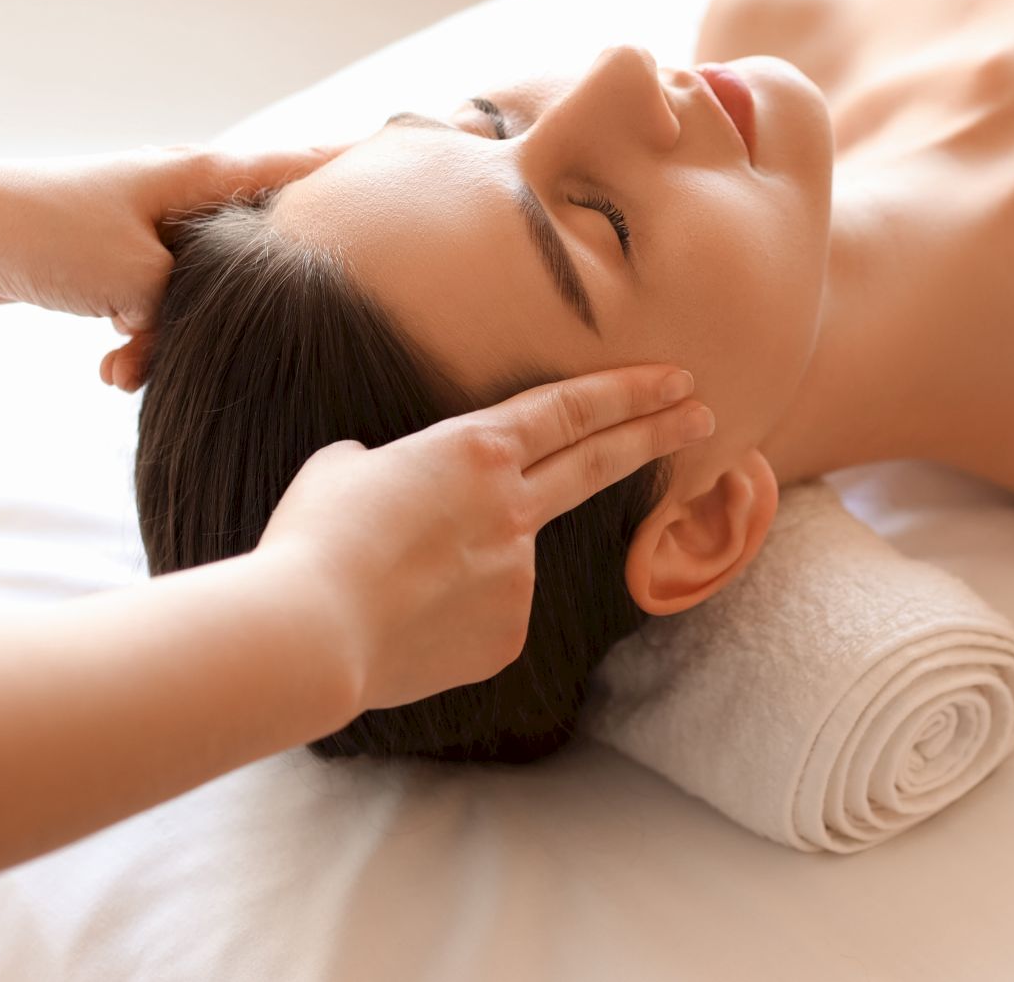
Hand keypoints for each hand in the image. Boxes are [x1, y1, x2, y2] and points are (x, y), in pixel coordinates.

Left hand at [0, 142, 346, 387]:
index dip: (352, 170)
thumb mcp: (148, 280)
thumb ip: (199, 308)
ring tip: (133, 366)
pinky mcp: (114, 260)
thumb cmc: (53, 235)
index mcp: (203, 177)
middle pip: (255, 245)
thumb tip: (214, 337)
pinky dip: (137, 340)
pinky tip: (109, 368)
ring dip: (174, 336)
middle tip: (291, 328)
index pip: (300, 167)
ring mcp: (149, 227)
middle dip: (258, 299)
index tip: (410, 160)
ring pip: (199, 291)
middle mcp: (183, 195)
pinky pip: (152, 307)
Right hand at [253, 364, 716, 711]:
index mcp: (474, 450)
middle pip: (600, 459)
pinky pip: (486, 616)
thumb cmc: (313, 540)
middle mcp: (513, 506)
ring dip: (463, 566)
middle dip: (657, 432)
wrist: (311, 633)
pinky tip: (404, 626)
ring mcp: (519, 573)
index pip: (571, 408)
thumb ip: (388, 464)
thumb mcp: (342, 469)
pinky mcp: (510, 634)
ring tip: (390, 584)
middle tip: (702, 415)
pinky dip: (452, 617)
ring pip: (506, 558)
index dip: (628, 391)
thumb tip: (390, 479)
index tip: (677, 379)